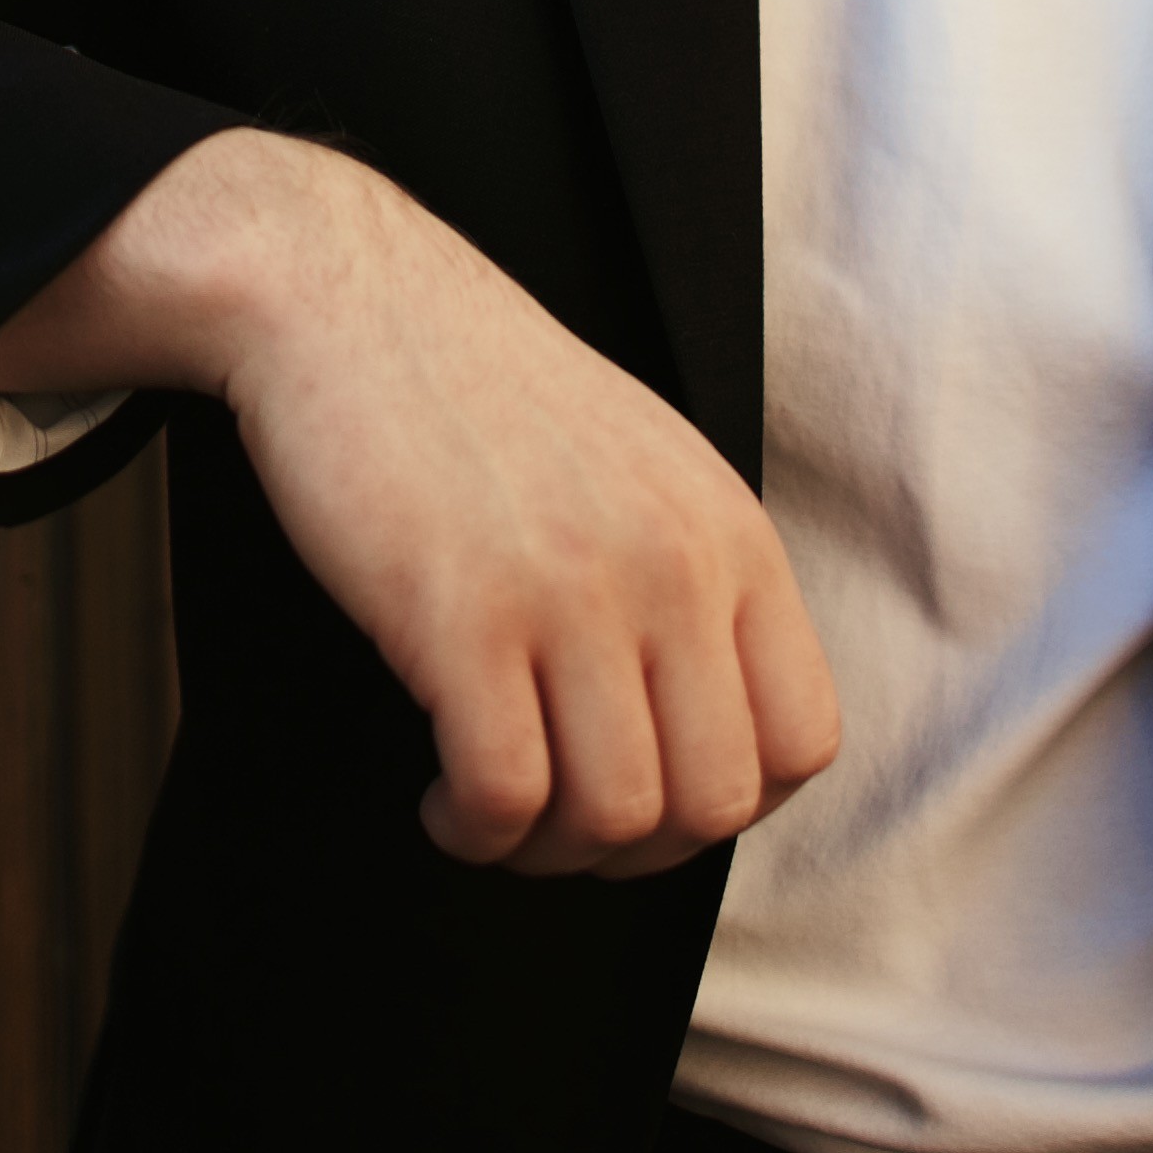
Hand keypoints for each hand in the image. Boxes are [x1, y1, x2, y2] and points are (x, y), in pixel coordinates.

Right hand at [0, 130, 838, 876]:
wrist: (350, 300)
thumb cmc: (485, 398)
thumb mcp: (646, 470)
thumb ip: (698, 586)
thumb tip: (712, 743)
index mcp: (730, 533)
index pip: (803, 743)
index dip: (726, 805)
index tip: (643, 791)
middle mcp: (673, 564)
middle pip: (713, 805)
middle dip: (632, 852)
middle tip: (557, 821)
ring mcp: (572, 589)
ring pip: (616, 817)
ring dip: (545, 850)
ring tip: (490, 807)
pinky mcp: (461, 612)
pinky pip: (505, 795)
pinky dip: (473, 829)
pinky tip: (441, 796)